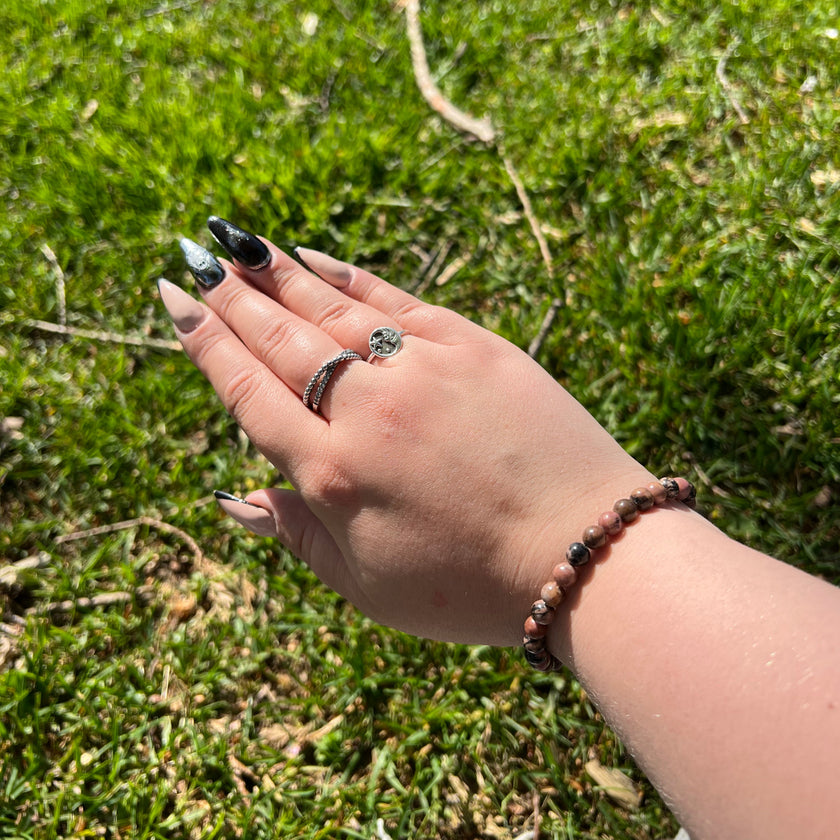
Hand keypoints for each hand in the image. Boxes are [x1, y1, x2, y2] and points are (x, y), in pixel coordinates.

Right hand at [159, 220, 648, 644]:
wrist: (586, 551)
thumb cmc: (472, 587)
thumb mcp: (369, 586)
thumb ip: (297, 536)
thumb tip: (233, 498)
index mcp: (331, 474)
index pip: (249, 391)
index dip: (205, 342)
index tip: (175, 299)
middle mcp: (367, 410)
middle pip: (279, 340)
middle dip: (229, 296)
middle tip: (193, 255)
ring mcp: (423, 369)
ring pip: (329, 310)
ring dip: (277, 274)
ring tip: (238, 244)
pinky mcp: (475, 346)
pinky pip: (395, 299)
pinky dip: (349, 277)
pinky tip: (316, 258)